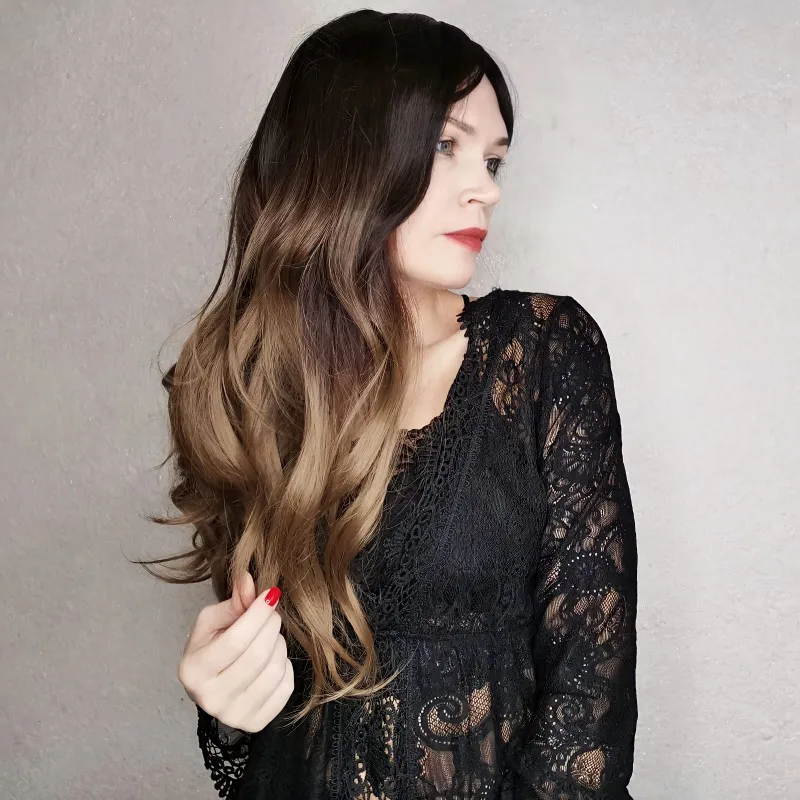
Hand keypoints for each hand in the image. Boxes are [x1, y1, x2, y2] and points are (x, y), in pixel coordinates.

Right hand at [177, 572, 293, 732]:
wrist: (212, 688)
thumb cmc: (211, 649)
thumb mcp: (212, 622)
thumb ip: (232, 602)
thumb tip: (248, 578)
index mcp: (193, 672)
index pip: (235, 640)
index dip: (258, 614)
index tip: (271, 595)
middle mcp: (211, 699)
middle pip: (258, 655)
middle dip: (272, 626)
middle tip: (272, 614)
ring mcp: (234, 715)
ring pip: (274, 670)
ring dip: (279, 645)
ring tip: (270, 637)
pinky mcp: (256, 722)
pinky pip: (285, 687)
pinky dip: (285, 666)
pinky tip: (273, 659)